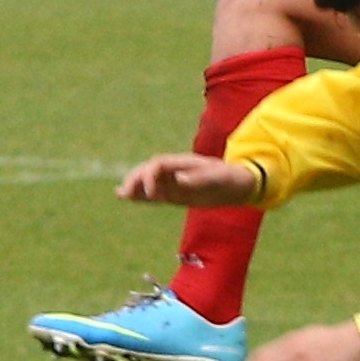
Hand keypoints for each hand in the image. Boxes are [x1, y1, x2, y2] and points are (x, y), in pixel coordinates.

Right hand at [116, 152, 262, 207]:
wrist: (239, 184)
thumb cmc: (230, 178)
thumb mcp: (217, 178)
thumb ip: (198, 179)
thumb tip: (179, 180)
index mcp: (183, 163)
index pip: (158, 165)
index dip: (150, 177)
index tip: (152, 195)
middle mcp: (175, 170)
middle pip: (148, 170)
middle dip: (135, 179)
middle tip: (124, 194)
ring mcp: (174, 181)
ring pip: (148, 181)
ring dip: (134, 186)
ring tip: (120, 194)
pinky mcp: (175, 192)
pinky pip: (154, 193)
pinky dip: (141, 195)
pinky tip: (127, 197)